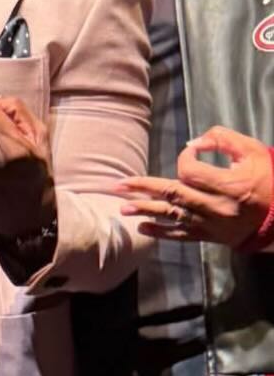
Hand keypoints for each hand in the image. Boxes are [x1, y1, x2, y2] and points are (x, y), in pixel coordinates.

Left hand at [119, 125, 273, 248]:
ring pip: (172, 216)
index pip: (190, 171)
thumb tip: (194, 143)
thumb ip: (223, 140)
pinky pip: (180, 235)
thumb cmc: (268, 178)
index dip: (185, 157)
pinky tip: (142, 227)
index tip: (191, 150)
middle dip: (143, 189)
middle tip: (118, 186)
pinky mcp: (209, 235)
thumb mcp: (252, 151)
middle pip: (172, 195)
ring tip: (122, 207)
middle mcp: (216, 207)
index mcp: (228, 185)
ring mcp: (210, 224)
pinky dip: (160, 232)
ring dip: (145, 210)